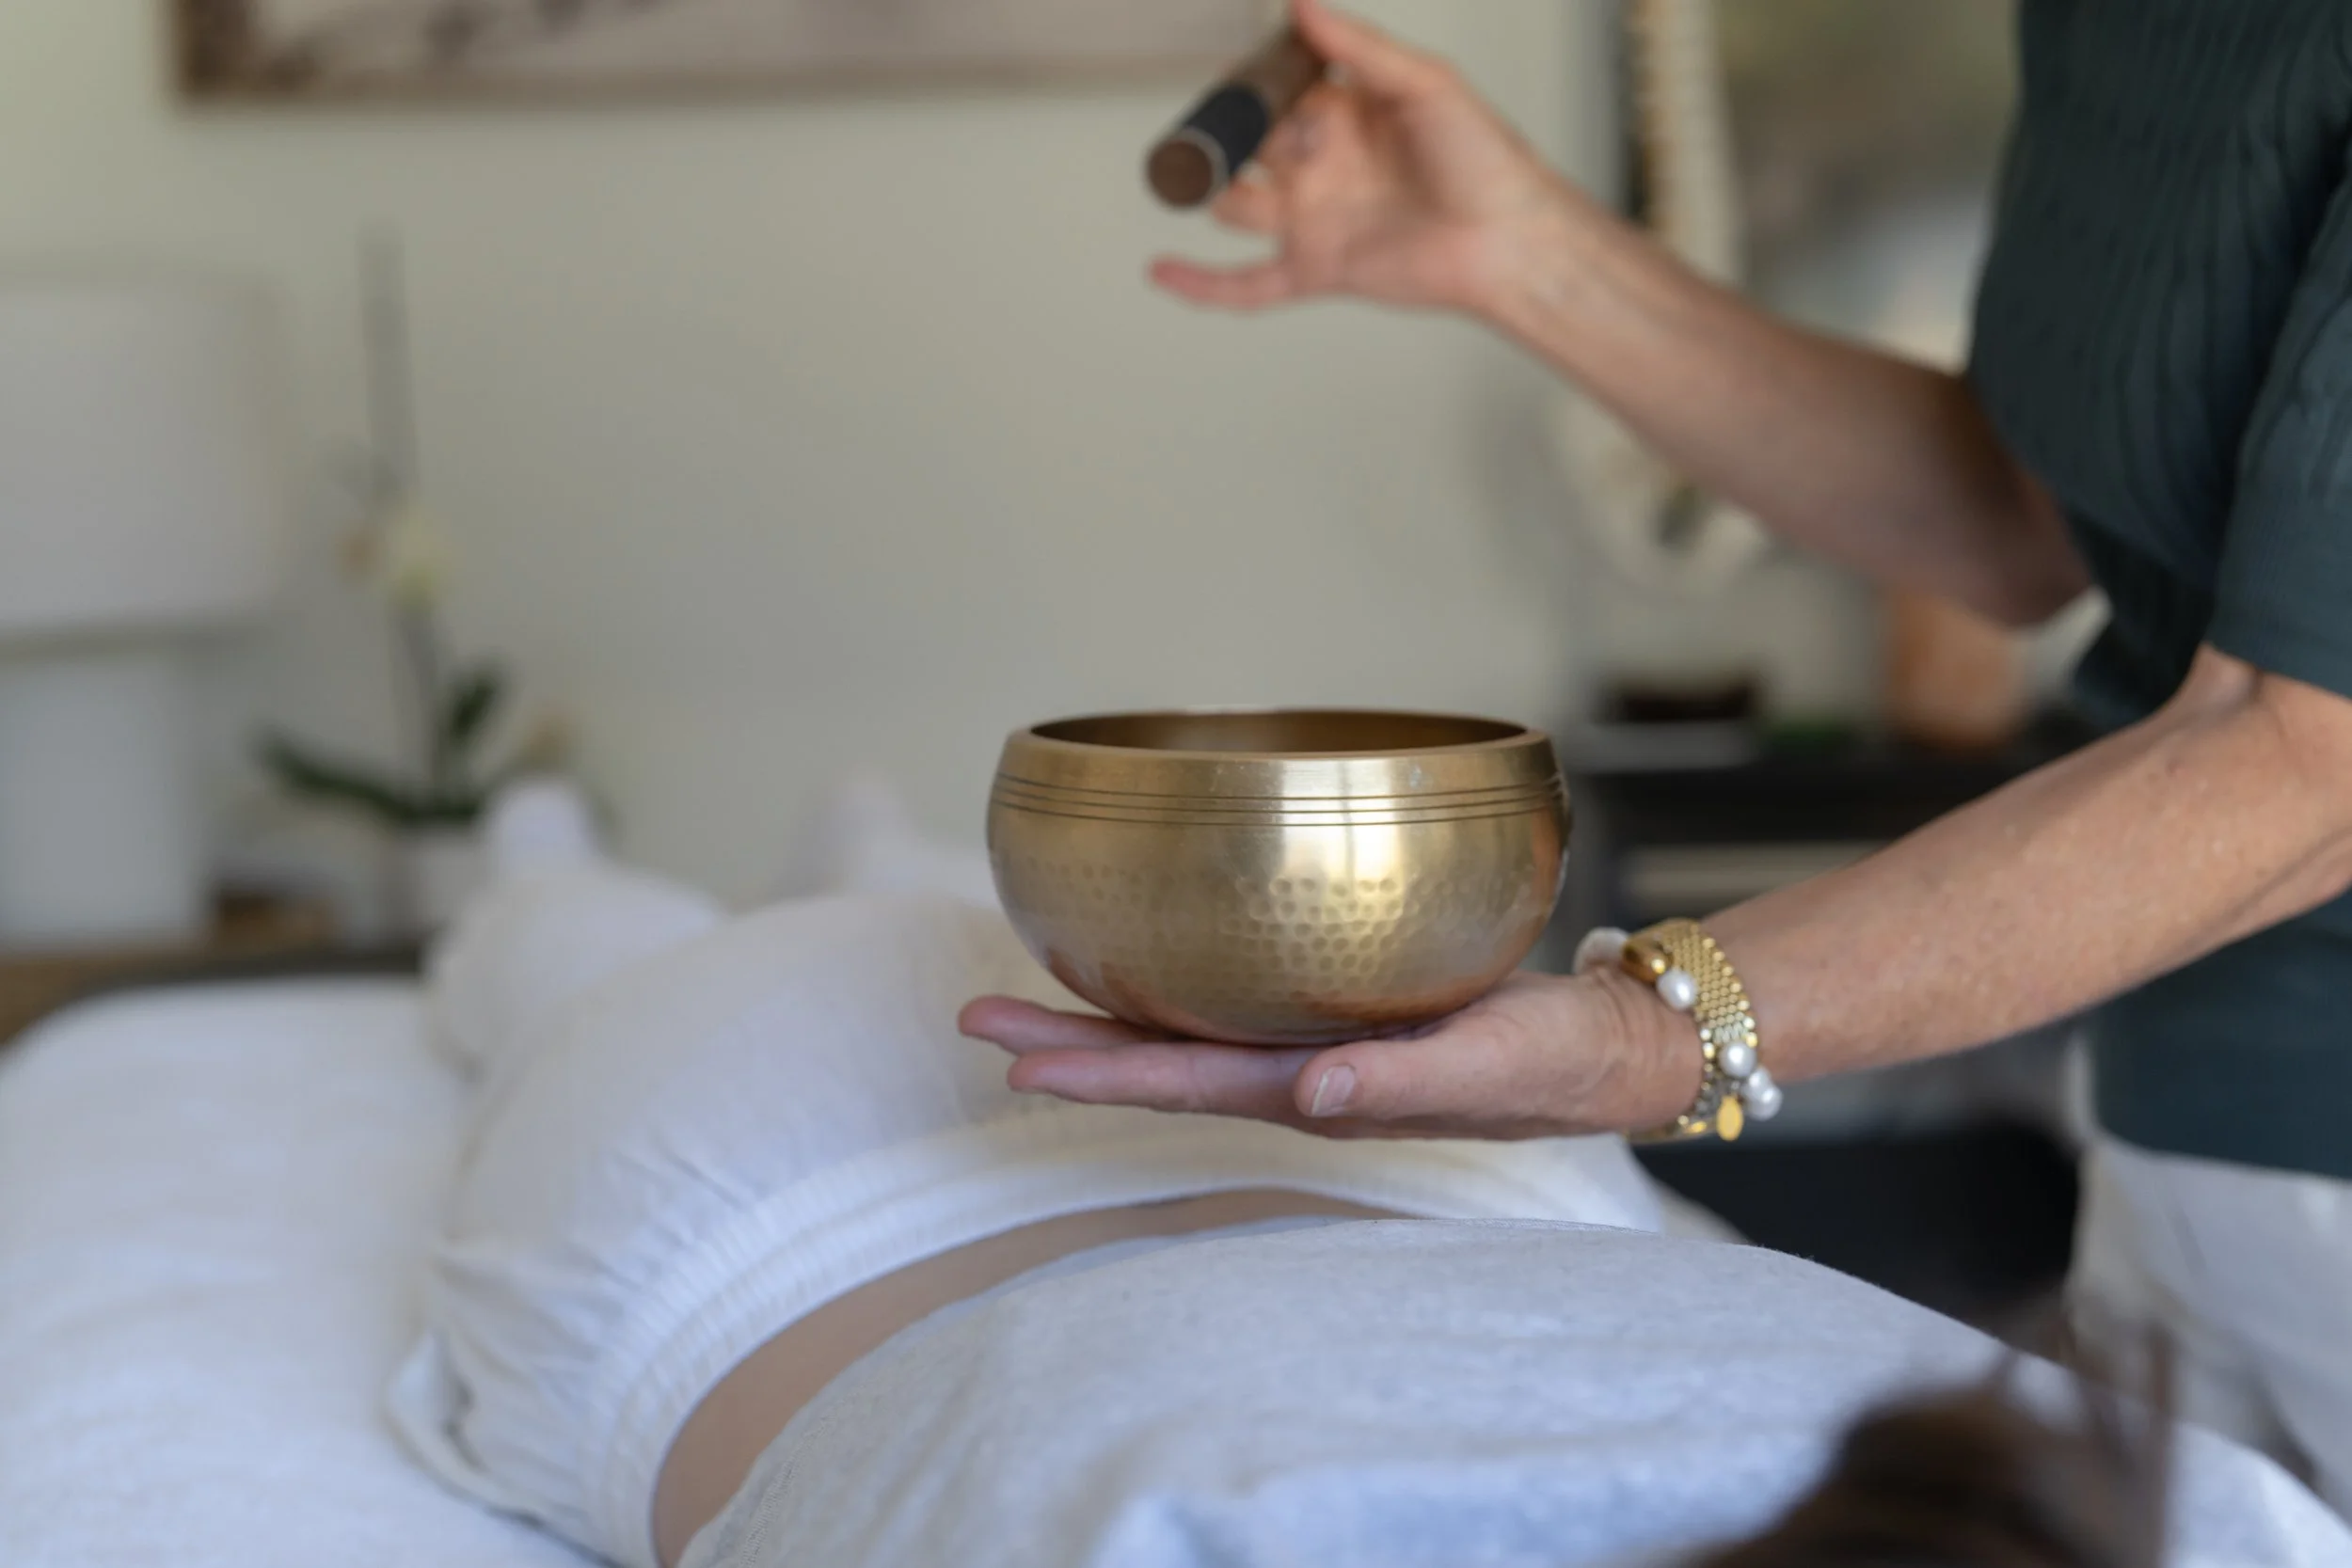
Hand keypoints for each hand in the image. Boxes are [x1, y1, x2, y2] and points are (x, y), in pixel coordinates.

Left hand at [958, 970, 1699, 1141]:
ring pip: (1187, 1030)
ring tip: (1024, 995)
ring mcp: (1314, 1042)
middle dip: (1069, 1043)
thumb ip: (1403, 1078)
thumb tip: (1311, 1095)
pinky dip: (1174, 984)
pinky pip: (1235, 998)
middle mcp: (1300, 1072)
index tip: (1017, 1058)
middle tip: (974, 1018)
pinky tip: (1144, 963)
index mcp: (1323, 1092)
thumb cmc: (1559, 1061)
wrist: (1611, 1047)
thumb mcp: (1492, 1064)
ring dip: (1105, 1018)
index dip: (1100, 1070)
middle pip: (1162, 1059)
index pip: (1188, 1083)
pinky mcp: (1340, 1006)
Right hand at [1153, 0, 1580, 317]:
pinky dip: (1201, 283)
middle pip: (1248, 144)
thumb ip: (1360, 46)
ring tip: (1189, 177)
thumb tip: (1302, 2)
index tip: (1233, 66)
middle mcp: (1323, 165)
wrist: (1508, 238)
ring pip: (1237, 205)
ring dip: (1210, 191)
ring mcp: (1314, 218)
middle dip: (1225, 134)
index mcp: (1344, 114)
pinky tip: (1161, 271)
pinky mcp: (1316, 269)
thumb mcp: (1424, 83)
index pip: (1276, 89)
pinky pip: (1248, 283)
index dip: (1251, 80)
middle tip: (1212, 126)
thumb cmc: (1484, 159)